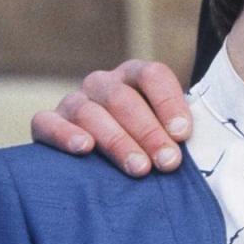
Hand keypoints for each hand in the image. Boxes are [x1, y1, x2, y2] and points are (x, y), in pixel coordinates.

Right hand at [30, 61, 191, 175]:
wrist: (102, 165)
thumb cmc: (147, 149)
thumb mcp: (167, 133)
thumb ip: (179, 132)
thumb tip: (195, 143)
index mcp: (136, 76)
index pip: (153, 75)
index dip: (169, 102)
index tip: (183, 134)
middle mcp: (103, 84)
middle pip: (123, 98)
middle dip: (149, 132)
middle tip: (168, 162)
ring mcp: (74, 102)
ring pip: (90, 112)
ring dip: (117, 141)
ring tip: (139, 168)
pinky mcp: (47, 123)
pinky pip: (47, 123)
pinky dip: (64, 134)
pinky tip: (84, 149)